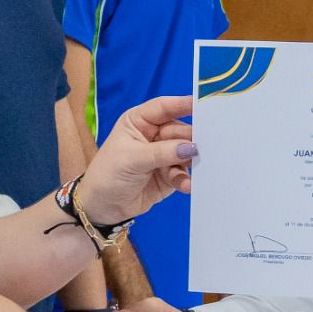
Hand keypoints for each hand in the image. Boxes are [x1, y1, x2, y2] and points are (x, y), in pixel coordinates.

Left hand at [77, 95, 195, 223]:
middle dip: (193, 138)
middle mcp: (154, 134)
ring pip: (186, 152)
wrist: (101, 208)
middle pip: (180, 130)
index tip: (205, 103)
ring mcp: (163, 155)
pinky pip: (184, 173)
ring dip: (192, 161)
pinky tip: (186, 186)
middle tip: (210, 145)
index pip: (164, 107)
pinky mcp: (169, 175)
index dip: (183, 104)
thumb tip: (192, 147)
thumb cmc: (108, 174)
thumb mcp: (132, 159)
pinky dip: (186, 179)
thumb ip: (163, 152)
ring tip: (200, 168)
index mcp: (139, 121)